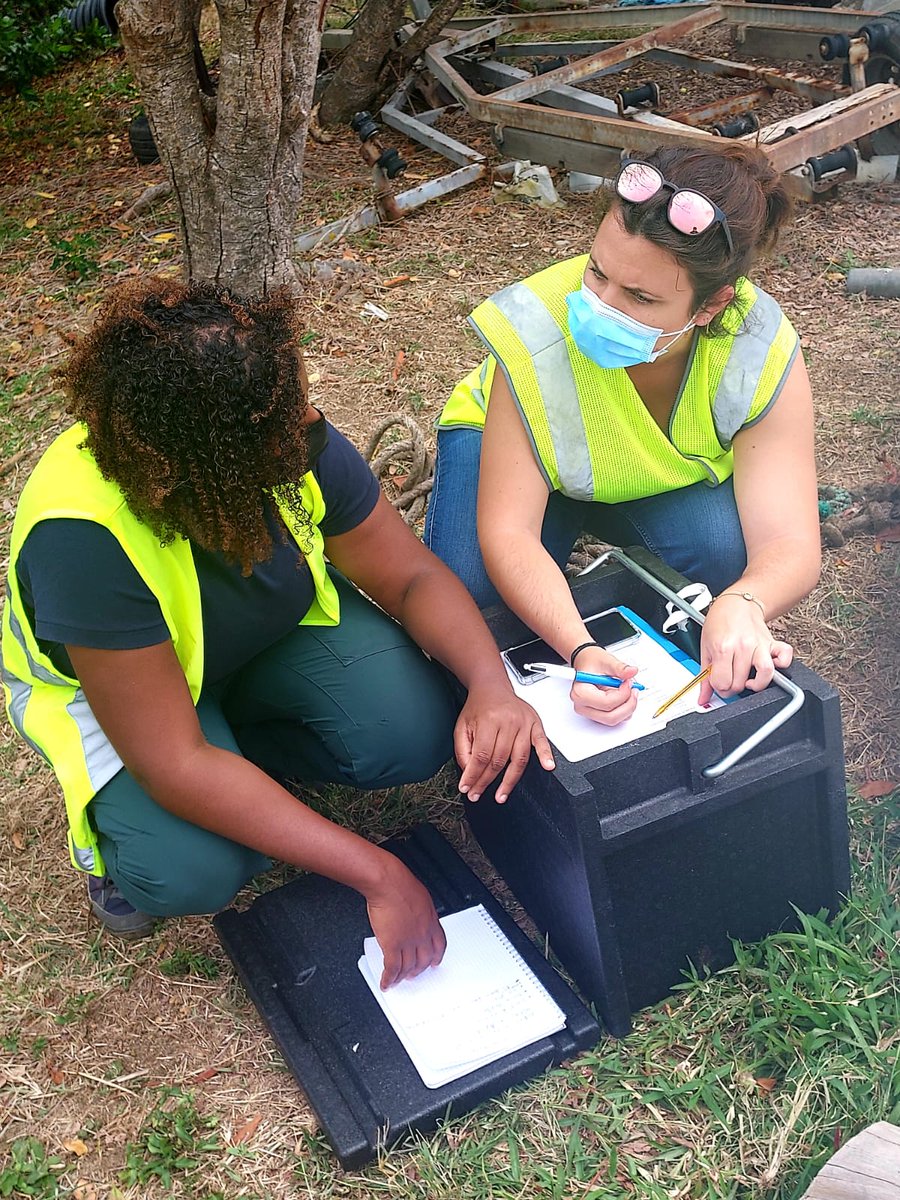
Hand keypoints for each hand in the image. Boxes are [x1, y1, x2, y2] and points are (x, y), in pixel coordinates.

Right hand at [365, 856, 446, 988]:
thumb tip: (418, 914)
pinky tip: (386, 983)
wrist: (388, 883)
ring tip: (398, 980)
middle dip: (419, 969)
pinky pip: (392, 968)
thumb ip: (422, 910)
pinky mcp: (392, 945)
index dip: (436, 956)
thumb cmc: (401, 883)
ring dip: (403, 976)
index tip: (434, 961)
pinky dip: (389, 978)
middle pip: (424, 959)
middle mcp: (422, 934)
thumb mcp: (421, 897)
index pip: (439, 945)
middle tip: (414, 974)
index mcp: (431, 921)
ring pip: (408, 967)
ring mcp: (408, 941)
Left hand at [455, 683, 554, 803]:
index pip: (481, 756)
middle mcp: (508, 722)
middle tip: (478, 794)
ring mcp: (524, 723)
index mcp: (489, 721)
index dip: (473, 776)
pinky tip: (548, 766)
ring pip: (519, 759)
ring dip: (510, 781)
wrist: (492, 687)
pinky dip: (546, 755)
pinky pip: (542, 742)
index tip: (467, 787)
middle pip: (499, 761)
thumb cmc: (479, 708)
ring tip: (501, 795)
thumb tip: (468, 773)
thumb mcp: (462, 727)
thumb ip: (463, 750)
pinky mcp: (536, 724)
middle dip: (486, 782)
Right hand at [569, 645, 639, 726]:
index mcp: (581, 692)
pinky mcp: (598, 714)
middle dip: (628, 704)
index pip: (606, 703)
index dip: (623, 694)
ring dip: (627, 707)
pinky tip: (625, 696)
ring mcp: (589, 712)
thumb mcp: (607, 660)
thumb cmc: (593, 662)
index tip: (629, 682)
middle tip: (634, 689)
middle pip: (610, 717)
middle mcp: (582, 706)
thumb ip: (620, 667)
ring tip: (629, 690)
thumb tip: (631, 671)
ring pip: (614, 720)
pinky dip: (625, 709)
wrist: (588, 663)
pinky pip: (615, 718)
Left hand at [699, 594, 792, 703]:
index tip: (718, 681)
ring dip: (756, 684)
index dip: (718, 687)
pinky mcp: (773, 643)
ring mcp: (760, 645)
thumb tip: (703, 699)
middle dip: (732, 687)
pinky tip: (770, 666)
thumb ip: (704, 676)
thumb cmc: (720, 623)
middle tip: (729, 679)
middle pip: (740, 683)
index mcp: (723, 648)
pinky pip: (785, 658)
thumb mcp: (705, 648)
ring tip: (748, 680)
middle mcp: (743, 647)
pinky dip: (782, 665)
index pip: (722, 683)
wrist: (736, 604)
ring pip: (765, 675)